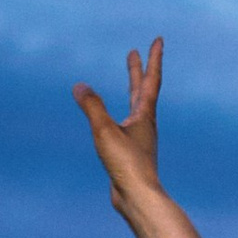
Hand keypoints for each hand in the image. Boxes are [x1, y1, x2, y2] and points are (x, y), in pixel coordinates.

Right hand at [73, 37, 164, 203]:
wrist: (138, 198)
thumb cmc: (126, 165)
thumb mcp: (104, 132)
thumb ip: (92, 107)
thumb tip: (78, 86)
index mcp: (144, 116)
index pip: (150, 80)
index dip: (153, 59)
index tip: (158, 40)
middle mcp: (145, 125)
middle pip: (143, 91)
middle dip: (139, 71)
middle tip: (135, 53)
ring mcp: (138, 139)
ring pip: (136, 108)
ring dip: (134, 91)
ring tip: (132, 82)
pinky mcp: (131, 152)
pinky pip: (126, 125)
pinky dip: (123, 113)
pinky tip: (118, 121)